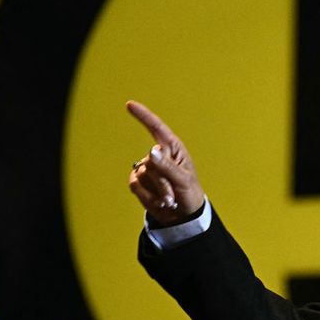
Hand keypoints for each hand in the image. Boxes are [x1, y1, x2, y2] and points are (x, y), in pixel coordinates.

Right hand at [127, 100, 204, 225]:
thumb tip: (152, 151)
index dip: (143, 116)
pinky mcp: (138, 180)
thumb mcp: (183, 180)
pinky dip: (147, 196)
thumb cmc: (189, 193)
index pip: (156, 129)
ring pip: (143, 175)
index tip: (130, 104)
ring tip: (169, 199)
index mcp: (173, 149)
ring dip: (157, 191)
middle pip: (151, 162)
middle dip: (163, 182)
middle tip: (173, 195)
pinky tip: (159, 201)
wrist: (182, 215)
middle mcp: (158, 155)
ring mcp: (147, 167)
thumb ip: (167, 167)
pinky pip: (135, 185)